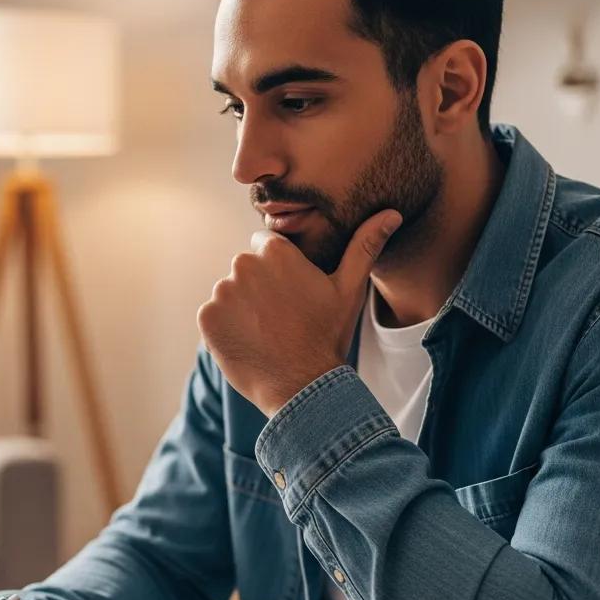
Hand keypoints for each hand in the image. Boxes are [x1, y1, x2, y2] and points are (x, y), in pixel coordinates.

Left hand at [196, 209, 402, 415]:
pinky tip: (249, 342)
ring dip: (241, 308)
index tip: (290, 294)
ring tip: (266, 332)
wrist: (301, 386)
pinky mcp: (207, 317)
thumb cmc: (327, 336)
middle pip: (245, 269)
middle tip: (280, 317)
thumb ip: (364, 246)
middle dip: (258, 288)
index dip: (279, 270)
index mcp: (275, 251)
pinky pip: (214, 316)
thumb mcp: (348, 289)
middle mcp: (243, 265)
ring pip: (229, 294)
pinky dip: (226, 328)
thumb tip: (391, 213)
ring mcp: (222, 292)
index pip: (265, 246)